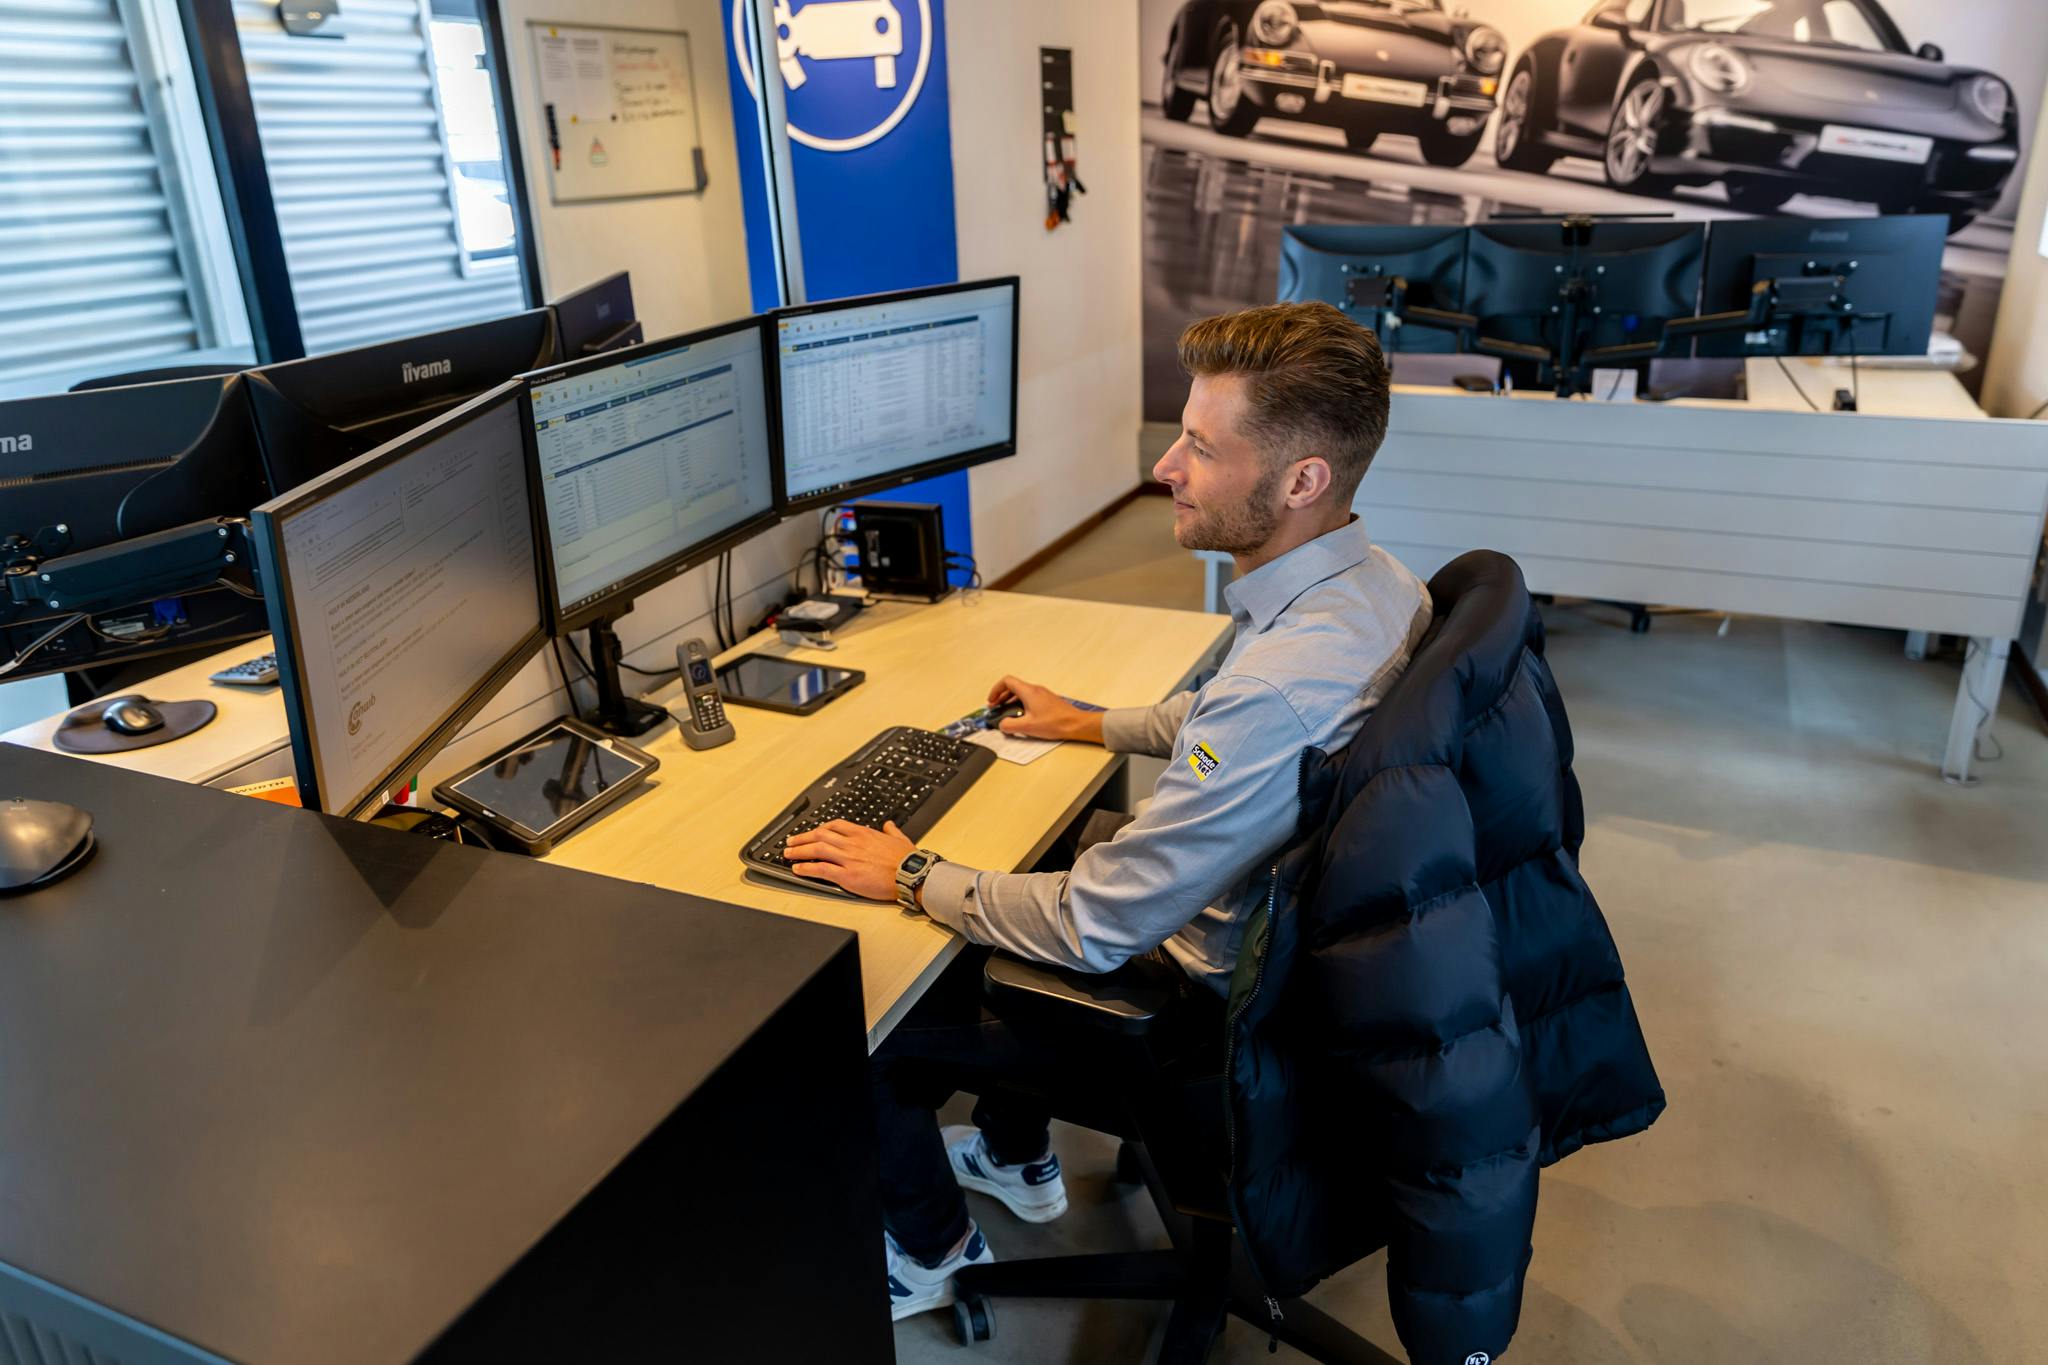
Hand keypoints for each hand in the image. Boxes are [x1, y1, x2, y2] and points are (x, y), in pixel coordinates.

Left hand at [784, 819, 916, 901]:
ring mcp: (849, 859)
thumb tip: (888, 825)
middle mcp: (853, 843)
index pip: (835, 825)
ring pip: (817, 849)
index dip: (820, 828)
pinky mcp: (847, 876)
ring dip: (799, 851)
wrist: (912, 874)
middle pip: (820, 835)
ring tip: (788, 854)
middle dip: (803, 838)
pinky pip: (821, 869)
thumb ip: (891, 831)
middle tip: (791, 842)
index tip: (812, 831)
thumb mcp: (900, 838)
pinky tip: (798, 869)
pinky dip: (806, 868)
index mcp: (864, 833)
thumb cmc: (908, 860)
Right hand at [988, 675, 1102, 743]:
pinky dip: (1021, 704)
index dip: (996, 690)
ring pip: (1021, 693)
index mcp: (1029, 692)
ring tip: (1006, 713)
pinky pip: (1029, 698)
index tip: (991, 700)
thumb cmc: (1057, 723)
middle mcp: (1035, 690)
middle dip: (1001, 697)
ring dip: (1011, 701)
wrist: (1075, 724)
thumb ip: (1010, 726)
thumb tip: (1002, 725)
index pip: (1007, 682)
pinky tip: (1022, 716)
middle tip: (995, 707)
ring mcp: (1042, 694)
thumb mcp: (1028, 727)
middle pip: (1013, 687)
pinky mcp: (1047, 701)